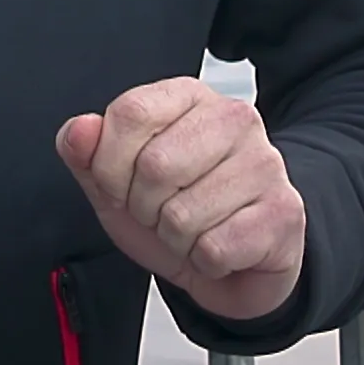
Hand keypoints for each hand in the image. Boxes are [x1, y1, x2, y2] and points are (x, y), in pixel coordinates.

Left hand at [57, 79, 305, 322]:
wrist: (234, 266)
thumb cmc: (177, 213)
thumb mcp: (117, 184)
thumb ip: (87, 154)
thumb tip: (79, 130)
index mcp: (189, 98)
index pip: (130, 113)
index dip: (110, 165)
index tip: (120, 186)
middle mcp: (235, 119)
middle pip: (155, 166)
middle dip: (144, 207)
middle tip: (162, 213)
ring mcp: (265, 164)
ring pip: (183, 214)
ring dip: (174, 239)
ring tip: (192, 231)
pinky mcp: (284, 211)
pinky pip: (214, 248)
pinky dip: (204, 261)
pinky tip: (218, 249)